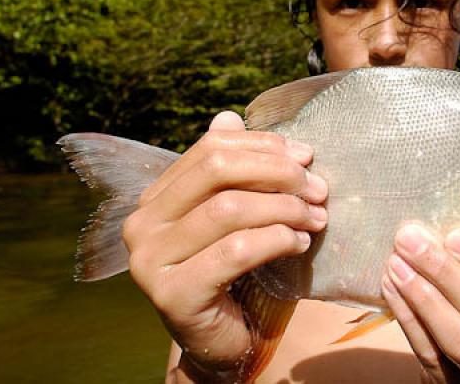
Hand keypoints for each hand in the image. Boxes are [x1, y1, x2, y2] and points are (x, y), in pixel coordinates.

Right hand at [122, 111, 327, 378]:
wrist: (220, 342)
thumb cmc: (234, 274)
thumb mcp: (236, 216)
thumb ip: (230, 172)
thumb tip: (229, 117)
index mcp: (156, 198)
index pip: (210, 149)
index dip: (262, 146)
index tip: (306, 155)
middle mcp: (142, 224)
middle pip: (216, 172)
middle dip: (277, 173)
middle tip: (317, 188)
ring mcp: (150, 261)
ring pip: (229, 210)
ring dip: (285, 209)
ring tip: (316, 218)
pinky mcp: (172, 295)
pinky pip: (235, 251)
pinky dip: (276, 240)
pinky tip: (299, 242)